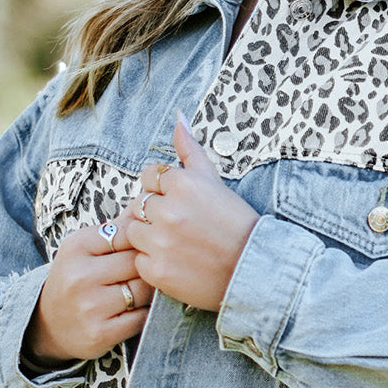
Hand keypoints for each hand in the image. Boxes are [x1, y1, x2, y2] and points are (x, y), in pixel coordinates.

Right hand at [24, 221, 152, 366]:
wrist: (48, 324)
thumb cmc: (75, 278)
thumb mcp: (85, 248)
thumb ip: (117, 227)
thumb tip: (146, 204)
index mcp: (76, 247)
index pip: (127, 233)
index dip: (144, 240)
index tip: (147, 247)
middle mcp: (80, 276)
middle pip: (138, 262)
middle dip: (150, 266)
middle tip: (154, 270)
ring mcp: (90, 306)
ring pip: (143, 290)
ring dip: (151, 291)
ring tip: (146, 289)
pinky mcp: (101, 333)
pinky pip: (141, 318)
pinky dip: (146, 314)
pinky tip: (138, 310)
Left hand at [126, 114, 258, 311]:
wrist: (253, 268)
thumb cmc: (235, 223)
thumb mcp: (213, 181)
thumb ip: (190, 150)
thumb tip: (178, 117)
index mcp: (183, 184)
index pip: (149, 177)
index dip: (162, 191)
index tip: (181, 204)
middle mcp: (169, 211)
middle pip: (139, 204)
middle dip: (155, 214)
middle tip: (182, 226)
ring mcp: (161, 242)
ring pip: (134, 231)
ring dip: (150, 238)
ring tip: (178, 244)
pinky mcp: (157, 270)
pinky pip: (140, 261)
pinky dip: (154, 262)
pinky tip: (177, 261)